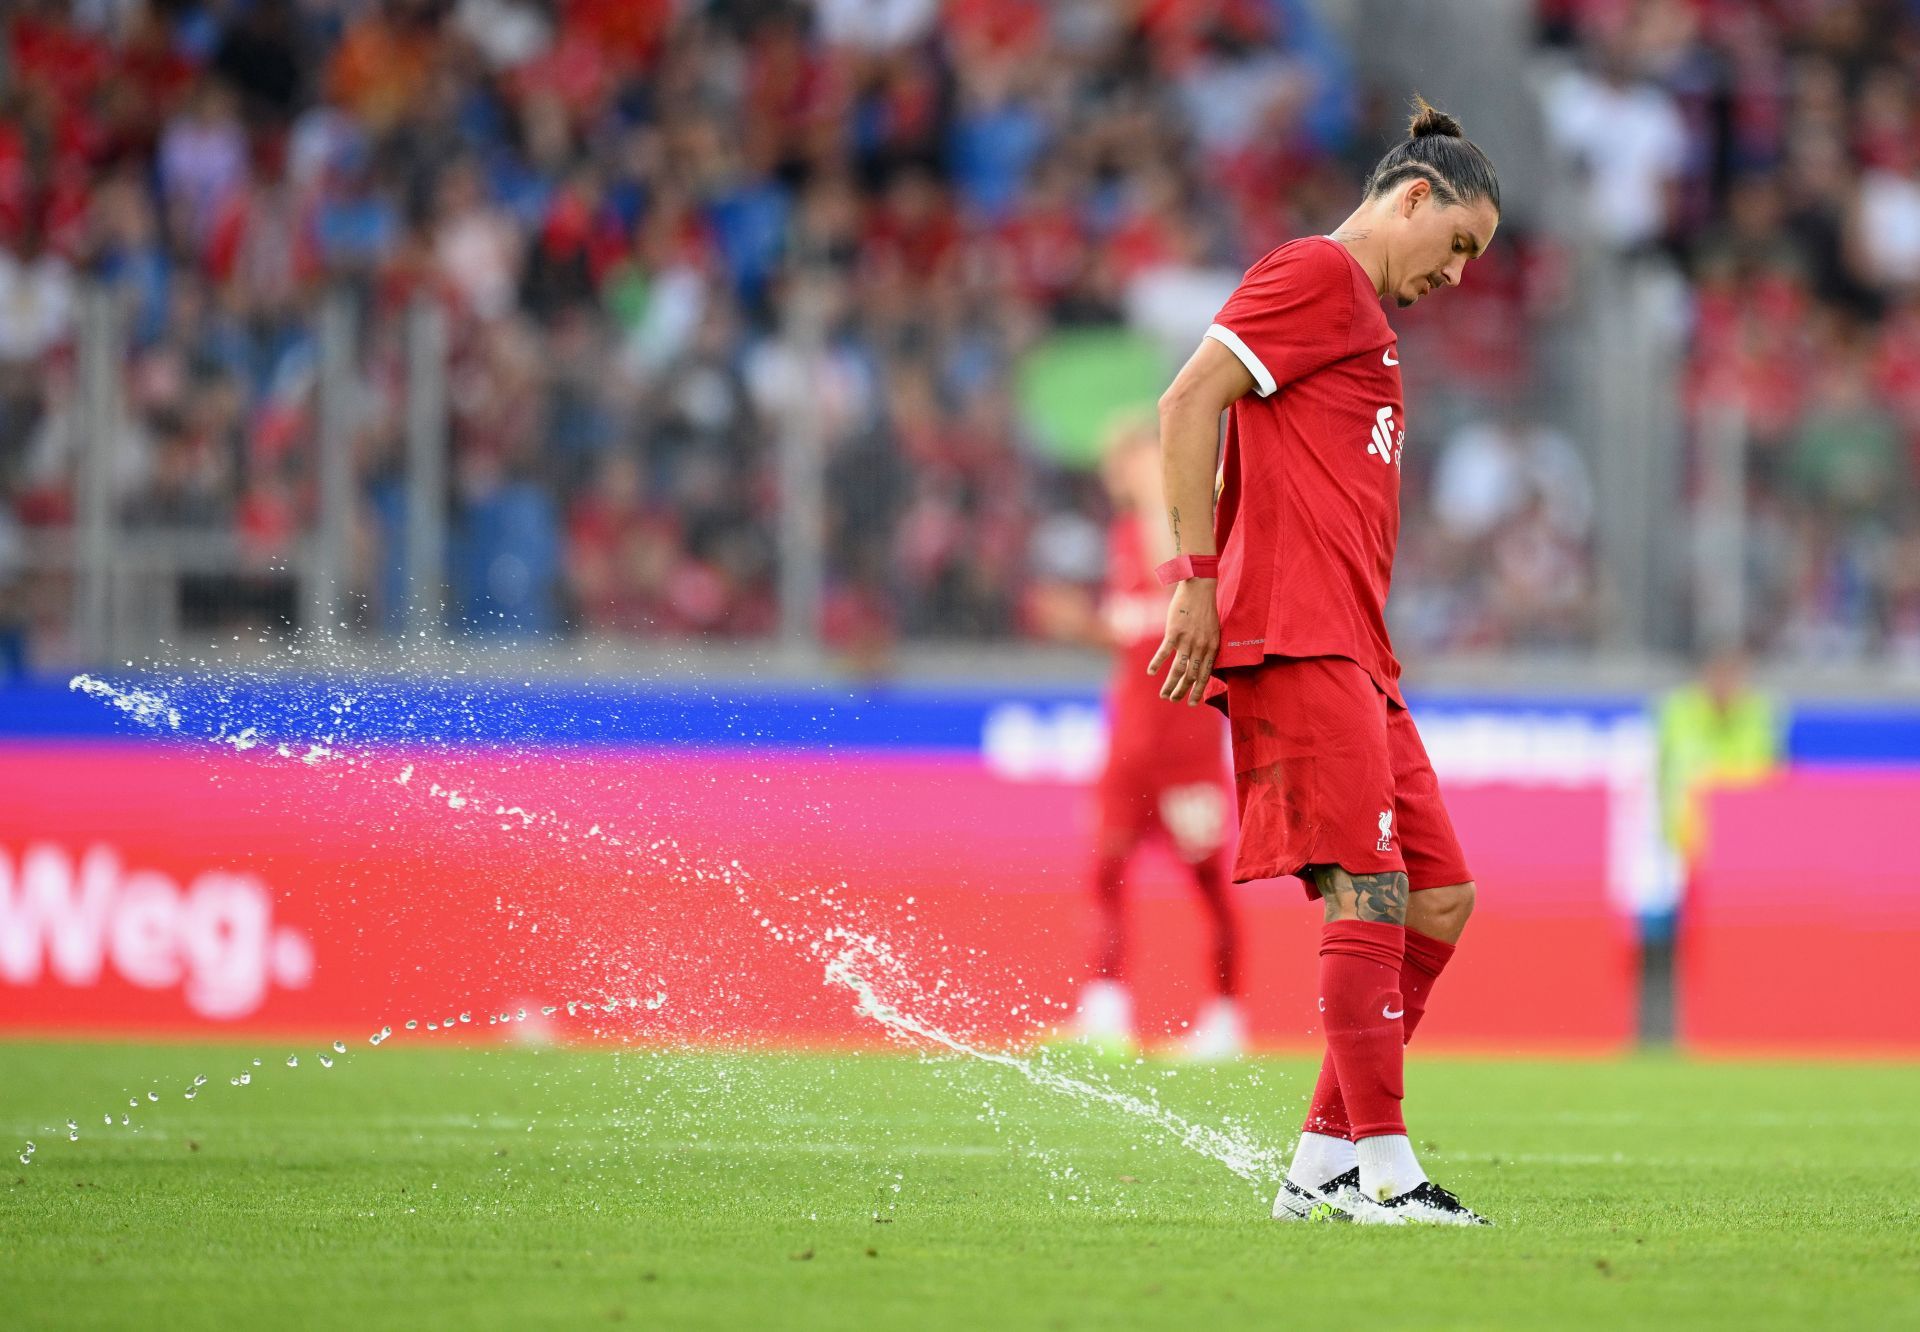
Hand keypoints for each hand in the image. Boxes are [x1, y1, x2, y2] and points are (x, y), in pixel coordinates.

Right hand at [1147, 578, 1218, 705]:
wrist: (1199, 588)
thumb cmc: (1205, 609)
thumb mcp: (1213, 631)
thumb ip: (1207, 648)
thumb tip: (1202, 665)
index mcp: (1212, 647)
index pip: (1204, 675)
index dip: (1198, 690)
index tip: (1193, 702)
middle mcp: (1200, 646)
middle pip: (1191, 676)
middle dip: (1182, 691)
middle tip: (1174, 700)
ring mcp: (1187, 640)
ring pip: (1178, 669)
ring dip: (1170, 684)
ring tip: (1164, 695)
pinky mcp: (1174, 632)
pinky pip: (1164, 652)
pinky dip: (1157, 663)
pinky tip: (1151, 672)